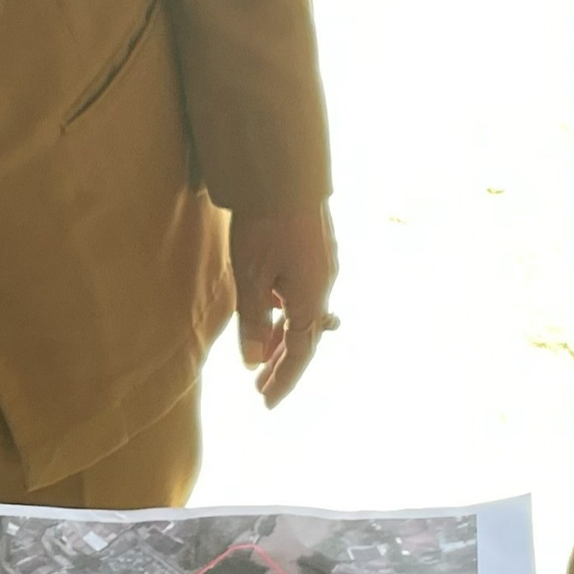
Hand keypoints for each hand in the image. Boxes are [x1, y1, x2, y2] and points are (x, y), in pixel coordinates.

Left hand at [226, 204, 339, 406]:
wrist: (284, 171)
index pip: (300, 353)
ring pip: (304, 313)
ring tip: (262, 355)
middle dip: (282, 363)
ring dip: (283, 336)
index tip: (266, 402)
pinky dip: (286, 310)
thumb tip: (253, 361)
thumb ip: (253, 321)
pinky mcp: (314, 249)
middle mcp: (323, 285)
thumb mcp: (250, 278)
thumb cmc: (264, 225)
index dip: (283, 379)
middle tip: (261, 387)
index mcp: (311, 299)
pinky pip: (303, 293)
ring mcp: (322, 266)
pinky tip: (271, 310)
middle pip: (305, 336)